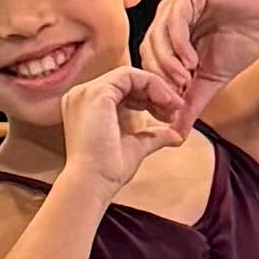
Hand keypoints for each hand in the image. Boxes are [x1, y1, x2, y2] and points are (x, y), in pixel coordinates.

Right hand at [60, 59, 190, 197]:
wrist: (93, 183)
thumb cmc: (107, 170)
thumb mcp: (135, 147)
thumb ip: (152, 136)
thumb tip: (174, 135)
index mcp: (86, 107)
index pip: (122, 91)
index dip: (148, 98)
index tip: (169, 114)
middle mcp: (82, 95)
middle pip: (126, 80)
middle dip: (155, 92)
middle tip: (175, 109)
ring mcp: (87, 92)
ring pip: (129, 75)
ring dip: (156, 88)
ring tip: (173, 107)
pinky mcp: (97, 93)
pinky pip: (129, 75)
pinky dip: (151, 85)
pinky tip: (165, 102)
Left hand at [136, 0, 258, 125]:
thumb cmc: (242, 42)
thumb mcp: (211, 79)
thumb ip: (191, 102)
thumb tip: (177, 133)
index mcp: (167, 32)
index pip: (148, 59)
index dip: (156, 84)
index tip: (171, 105)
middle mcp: (167, 15)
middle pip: (148, 47)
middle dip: (159, 74)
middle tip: (176, 94)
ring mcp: (177, 1)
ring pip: (158, 34)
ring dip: (167, 61)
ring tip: (185, 79)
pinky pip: (175, 19)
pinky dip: (179, 43)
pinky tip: (192, 61)